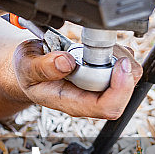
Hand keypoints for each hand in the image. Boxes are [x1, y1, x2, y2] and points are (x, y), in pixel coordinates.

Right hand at [12, 40, 142, 118]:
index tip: (117, 65)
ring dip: (120, 57)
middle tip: (104, 49)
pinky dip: (118, 52)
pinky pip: (124, 67)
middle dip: (123, 67)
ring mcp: (98, 89)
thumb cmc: (27, 70)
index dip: (120, 88)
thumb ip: (42, 66)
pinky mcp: (104, 77)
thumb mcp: (26, 65)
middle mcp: (89, 99)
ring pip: (128, 78)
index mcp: (71, 103)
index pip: (106, 107)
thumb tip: (66, 62)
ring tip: (96, 46)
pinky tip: (98, 47)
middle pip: (124, 93)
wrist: (28, 66)